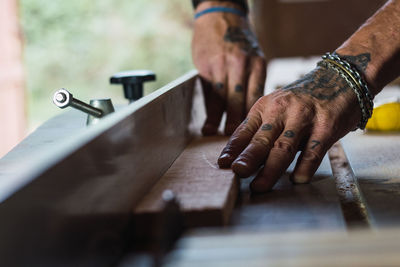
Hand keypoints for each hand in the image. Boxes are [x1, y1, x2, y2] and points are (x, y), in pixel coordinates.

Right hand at [192, 2, 265, 134]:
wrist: (220, 16)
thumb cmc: (239, 42)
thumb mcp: (254, 56)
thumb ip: (253, 81)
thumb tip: (254, 111)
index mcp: (257, 64)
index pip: (256, 96)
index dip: (253, 118)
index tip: (252, 135)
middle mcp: (241, 64)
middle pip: (240, 99)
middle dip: (237, 122)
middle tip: (235, 141)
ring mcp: (222, 65)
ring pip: (223, 98)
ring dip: (220, 119)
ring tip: (218, 136)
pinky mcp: (206, 66)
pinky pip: (209, 92)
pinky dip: (209, 110)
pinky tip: (208, 123)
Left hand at [217, 65, 361, 192]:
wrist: (341, 78)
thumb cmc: (303, 99)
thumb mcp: (277, 107)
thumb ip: (263, 130)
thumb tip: (243, 158)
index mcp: (265, 107)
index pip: (244, 131)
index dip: (233, 148)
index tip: (223, 163)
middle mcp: (282, 111)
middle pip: (262, 139)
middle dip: (248, 158)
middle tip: (237, 173)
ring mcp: (305, 118)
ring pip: (284, 147)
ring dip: (271, 169)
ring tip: (259, 186)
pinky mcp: (327, 125)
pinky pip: (314, 150)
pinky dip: (305, 166)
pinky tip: (297, 180)